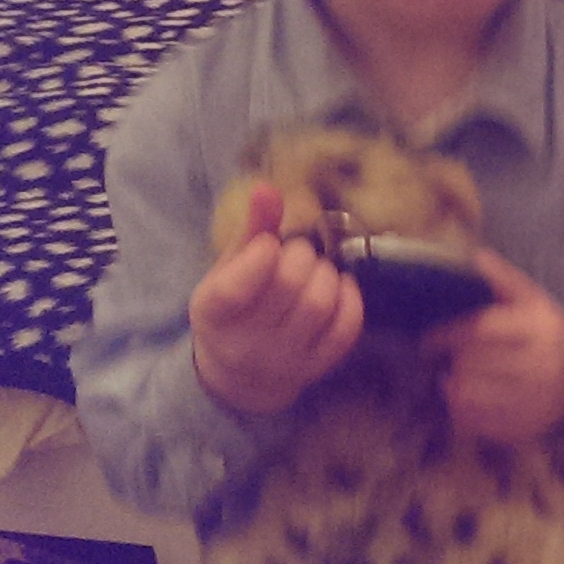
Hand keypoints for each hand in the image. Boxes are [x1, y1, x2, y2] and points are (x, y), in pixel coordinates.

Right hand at [190, 182, 362, 413]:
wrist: (238, 375)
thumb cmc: (233, 310)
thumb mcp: (228, 270)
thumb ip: (250, 230)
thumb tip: (267, 188)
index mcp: (213, 313)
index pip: (237, 285)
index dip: (263, 252)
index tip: (270, 244)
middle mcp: (246, 343)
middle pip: (288, 285)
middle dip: (300, 255)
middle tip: (297, 254)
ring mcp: (284, 359)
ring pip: (319, 304)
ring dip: (326, 274)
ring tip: (316, 270)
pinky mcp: (316, 367)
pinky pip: (346, 329)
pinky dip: (350, 299)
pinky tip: (339, 287)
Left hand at [423, 250, 563, 445]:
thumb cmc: (549, 334)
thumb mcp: (534, 300)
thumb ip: (503, 278)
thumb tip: (474, 256)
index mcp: (540, 328)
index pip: (480, 330)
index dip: (446, 334)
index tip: (429, 339)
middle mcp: (541, 366)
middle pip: (470, 363)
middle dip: (451, 360)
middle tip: (445, 357)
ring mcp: (534, 402)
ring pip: (467, 395)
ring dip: (452, 385)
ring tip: (454, 376)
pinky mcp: (525, 428)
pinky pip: (475, 422)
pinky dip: (461, 410)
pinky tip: (468, 398)